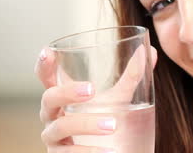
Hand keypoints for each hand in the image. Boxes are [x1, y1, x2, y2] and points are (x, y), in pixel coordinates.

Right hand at [35, 46, 156, 152]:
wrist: (110, 150)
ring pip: (61, 126)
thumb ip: (132, 75)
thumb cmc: (105, 119)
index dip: (44, 65)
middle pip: (49, 98)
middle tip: (91, 90)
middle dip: (67, 92)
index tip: (48, 51)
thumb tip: (149, 50)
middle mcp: (53, 114)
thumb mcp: (118, 98)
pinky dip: (89, 151)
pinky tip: (110, 151)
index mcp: (63, 96)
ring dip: (86, 124)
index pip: (47, 77)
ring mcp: (54, 136)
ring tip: (113, 125)